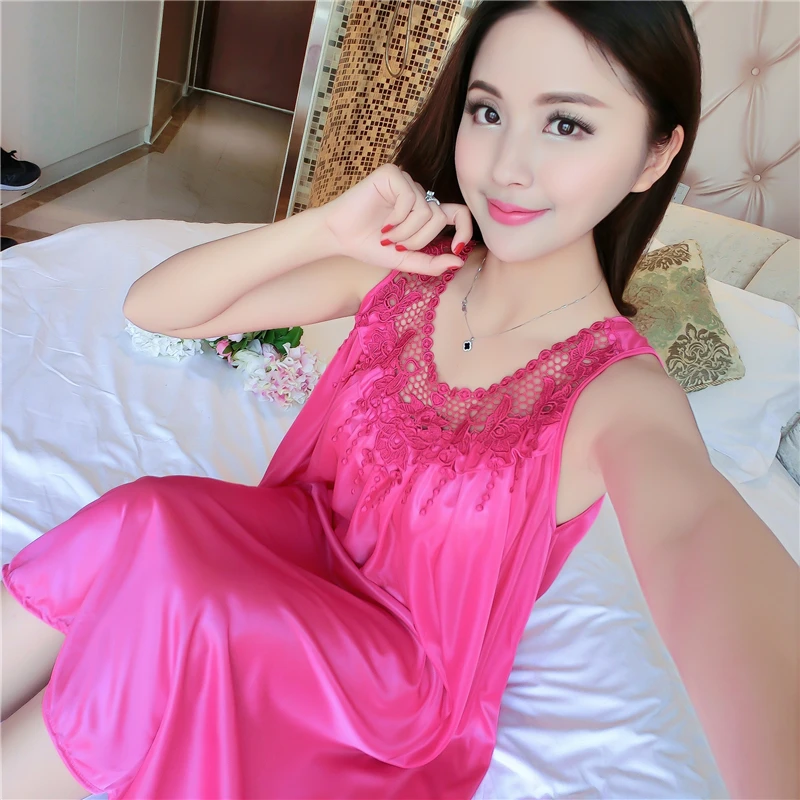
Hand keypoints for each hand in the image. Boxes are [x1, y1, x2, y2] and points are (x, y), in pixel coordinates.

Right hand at [321, 163, 473, 275]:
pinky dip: (397, 218)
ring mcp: (406, 182)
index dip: (465, 230)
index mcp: (426, 212)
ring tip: (386, 236)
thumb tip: (459, 262)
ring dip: (405, 232)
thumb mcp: (405, 261)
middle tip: (395, 246)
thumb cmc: (369, 246)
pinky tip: (383, 223)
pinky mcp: (392, 174)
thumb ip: (432, 263)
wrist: (339, 237)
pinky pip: (410, 198)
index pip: (459, 213)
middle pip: (439, 218)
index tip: (456, 249)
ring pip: (426, 210)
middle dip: (418, 240)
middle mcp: (419, 195)